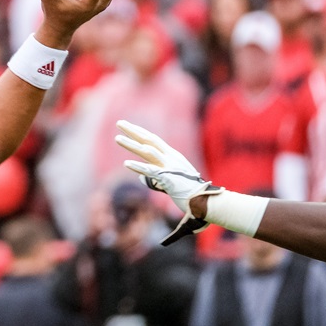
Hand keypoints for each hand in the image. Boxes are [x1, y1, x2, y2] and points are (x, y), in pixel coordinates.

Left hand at [115, 120, 212, 243]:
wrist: (208, 202)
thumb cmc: (191, 193)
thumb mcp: (172, 181)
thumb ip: (156, 176)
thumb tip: (140, 177)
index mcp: (173, 157)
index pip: (154, 140)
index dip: (140, 132)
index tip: (128, 126)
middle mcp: (171, 158)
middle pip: (149, 140)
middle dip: (133, 131)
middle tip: (119, 123)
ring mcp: (170, 167)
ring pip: (147, 152)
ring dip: (131, 145)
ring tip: (117, 138)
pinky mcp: (169, 179)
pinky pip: (151, 171)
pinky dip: (138, 167)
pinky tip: (126, 164)